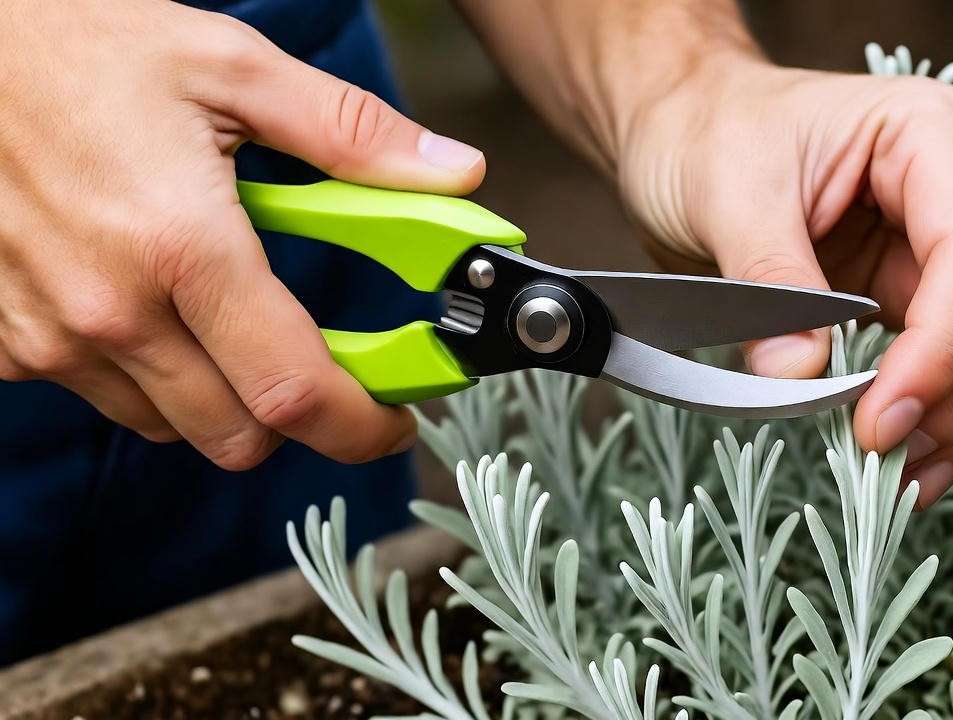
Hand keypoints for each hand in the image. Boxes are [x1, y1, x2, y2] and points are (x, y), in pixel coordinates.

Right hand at [0, 0, 484, 468]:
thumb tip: (453, 172)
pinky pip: (99, 393)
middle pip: (238, 436)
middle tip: (316, 363)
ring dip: (216, 391)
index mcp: (183, 248)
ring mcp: (48, 337)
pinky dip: (141, 368)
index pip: (295, 392)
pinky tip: (143, 296)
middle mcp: (111, 312)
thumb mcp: (229, 66)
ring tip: (219, 306)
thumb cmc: (73, 45)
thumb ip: (351, 132)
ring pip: (168, 424)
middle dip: (294, 414)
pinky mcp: (3, 344)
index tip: (393, 420)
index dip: (362, 425)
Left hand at [618, 59, 952, 503]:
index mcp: (930, 133)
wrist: (691, 130)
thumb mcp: (725, 196)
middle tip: (893, 457)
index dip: (942, 354)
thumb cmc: (710, 138)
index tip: (880, 425)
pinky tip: (936, 449)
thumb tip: (803, 376)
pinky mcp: (952, 285)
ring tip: (918, 471)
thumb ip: (771, 282)